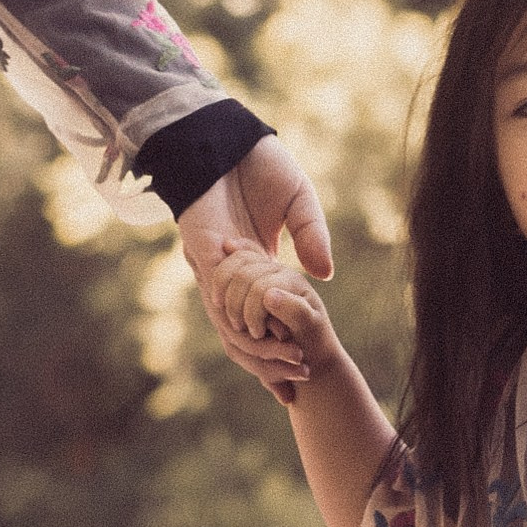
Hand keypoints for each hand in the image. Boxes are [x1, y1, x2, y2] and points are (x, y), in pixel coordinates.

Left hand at [178, 137, 335, 399]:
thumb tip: (323, 276)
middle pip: (244, 335)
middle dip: (269, 366)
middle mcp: (234, 276)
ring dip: (260, 354)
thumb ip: (312, 238)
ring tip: (291, 368)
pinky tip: (268, 340)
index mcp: (256, 264)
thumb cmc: (259, 164)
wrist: (223, 136)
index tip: (307, 370)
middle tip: (296, 390)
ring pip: (231, 328)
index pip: (268, 317)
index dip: (283, 346)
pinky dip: (243, 327)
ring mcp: (215, 270)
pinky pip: (218, 304)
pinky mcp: (202, 258)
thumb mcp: (300, 205)